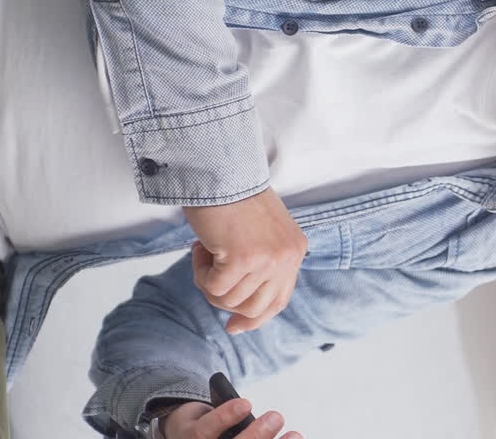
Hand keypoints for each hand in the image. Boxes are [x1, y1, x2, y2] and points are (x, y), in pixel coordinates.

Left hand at [160, 399, 302, 438]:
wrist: (186, 428)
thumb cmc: (224, 438)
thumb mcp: (243, 437)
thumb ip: (257, 435)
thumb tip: (292, 431)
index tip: (298, 436)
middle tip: (290, 429)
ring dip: (255, 434)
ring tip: (275, 418)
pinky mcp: (186, 435)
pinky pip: (205, 429)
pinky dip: (226, 417)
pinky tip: (244, 405)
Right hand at [185, 187, 307, 334]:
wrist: (220, 170)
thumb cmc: (234, 196)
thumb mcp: (261, 233)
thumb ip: (261, 263)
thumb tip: (241, 313)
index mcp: (295, 250)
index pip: (279, 300)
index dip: (256, 318)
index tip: (234, 326)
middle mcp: (287, 257)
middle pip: (254, 307)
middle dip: (225, 299)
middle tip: (209, 274)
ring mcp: (267, 259)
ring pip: (229, 300)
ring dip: (209, 280)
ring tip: (206, 250)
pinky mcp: (244, 259)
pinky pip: (213, 287)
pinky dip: (200, 272)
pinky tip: (200, 246)